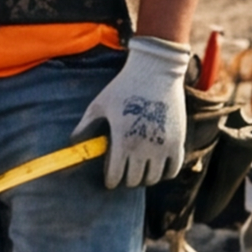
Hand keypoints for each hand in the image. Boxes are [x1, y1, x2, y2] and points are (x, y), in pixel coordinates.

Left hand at [85, 32, 198, 189]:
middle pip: (134, 180)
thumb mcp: (100, 104)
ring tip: (139, 170)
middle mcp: (143, 148)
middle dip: (126, 179)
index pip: (116, 176)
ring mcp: (163, 146)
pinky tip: (157, 166)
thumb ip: (85, 125)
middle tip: (124, 172)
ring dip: (144, 178)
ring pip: (153, 178)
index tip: (109, 180)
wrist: (155, 70)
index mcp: (122, 141)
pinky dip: (165, 173)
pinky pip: (174, 169)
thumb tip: (72, 141)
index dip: (111, 181)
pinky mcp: (178, 141)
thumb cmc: (124, 86)